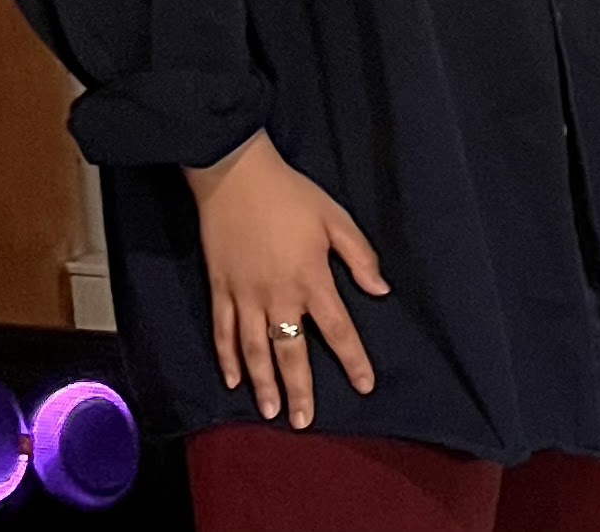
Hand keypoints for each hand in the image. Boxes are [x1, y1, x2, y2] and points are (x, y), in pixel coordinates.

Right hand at [184, 130, 389, 428]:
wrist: (236, 177)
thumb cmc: (291, 196)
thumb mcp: (336, 219)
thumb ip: (359, 256)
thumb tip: (380, 289)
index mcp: (311, 279)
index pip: (337, 329)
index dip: (352, 359)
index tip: (364, 385)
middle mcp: (278, 296)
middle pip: (290, 351)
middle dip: (300, 389)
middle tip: (304, 421)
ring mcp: (245, 296)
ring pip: (253, 350)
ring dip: (263, 383)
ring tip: (270, 412)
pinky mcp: (220, 289)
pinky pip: (222, 332)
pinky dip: (227, 358)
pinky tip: (233, 380)